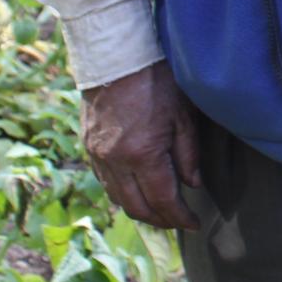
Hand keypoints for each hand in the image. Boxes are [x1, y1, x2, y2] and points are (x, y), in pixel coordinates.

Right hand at [81, 61, 200, 230]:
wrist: (116, 57)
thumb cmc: (156, 80)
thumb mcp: (183, 115)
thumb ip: (188, 154)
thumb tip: (193, 184)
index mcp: (142, 154)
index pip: (163, 200)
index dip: (180, 218)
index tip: (194, 224)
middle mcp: (115, 161)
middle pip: (137, 208)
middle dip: (160, 220)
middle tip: (178, 221)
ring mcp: (97, 156)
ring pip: (117, 198)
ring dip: (139, 209)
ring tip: (160, 210)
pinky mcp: (88, 147)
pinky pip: (105, 182)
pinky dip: (122, 192)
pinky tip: (137, 189)